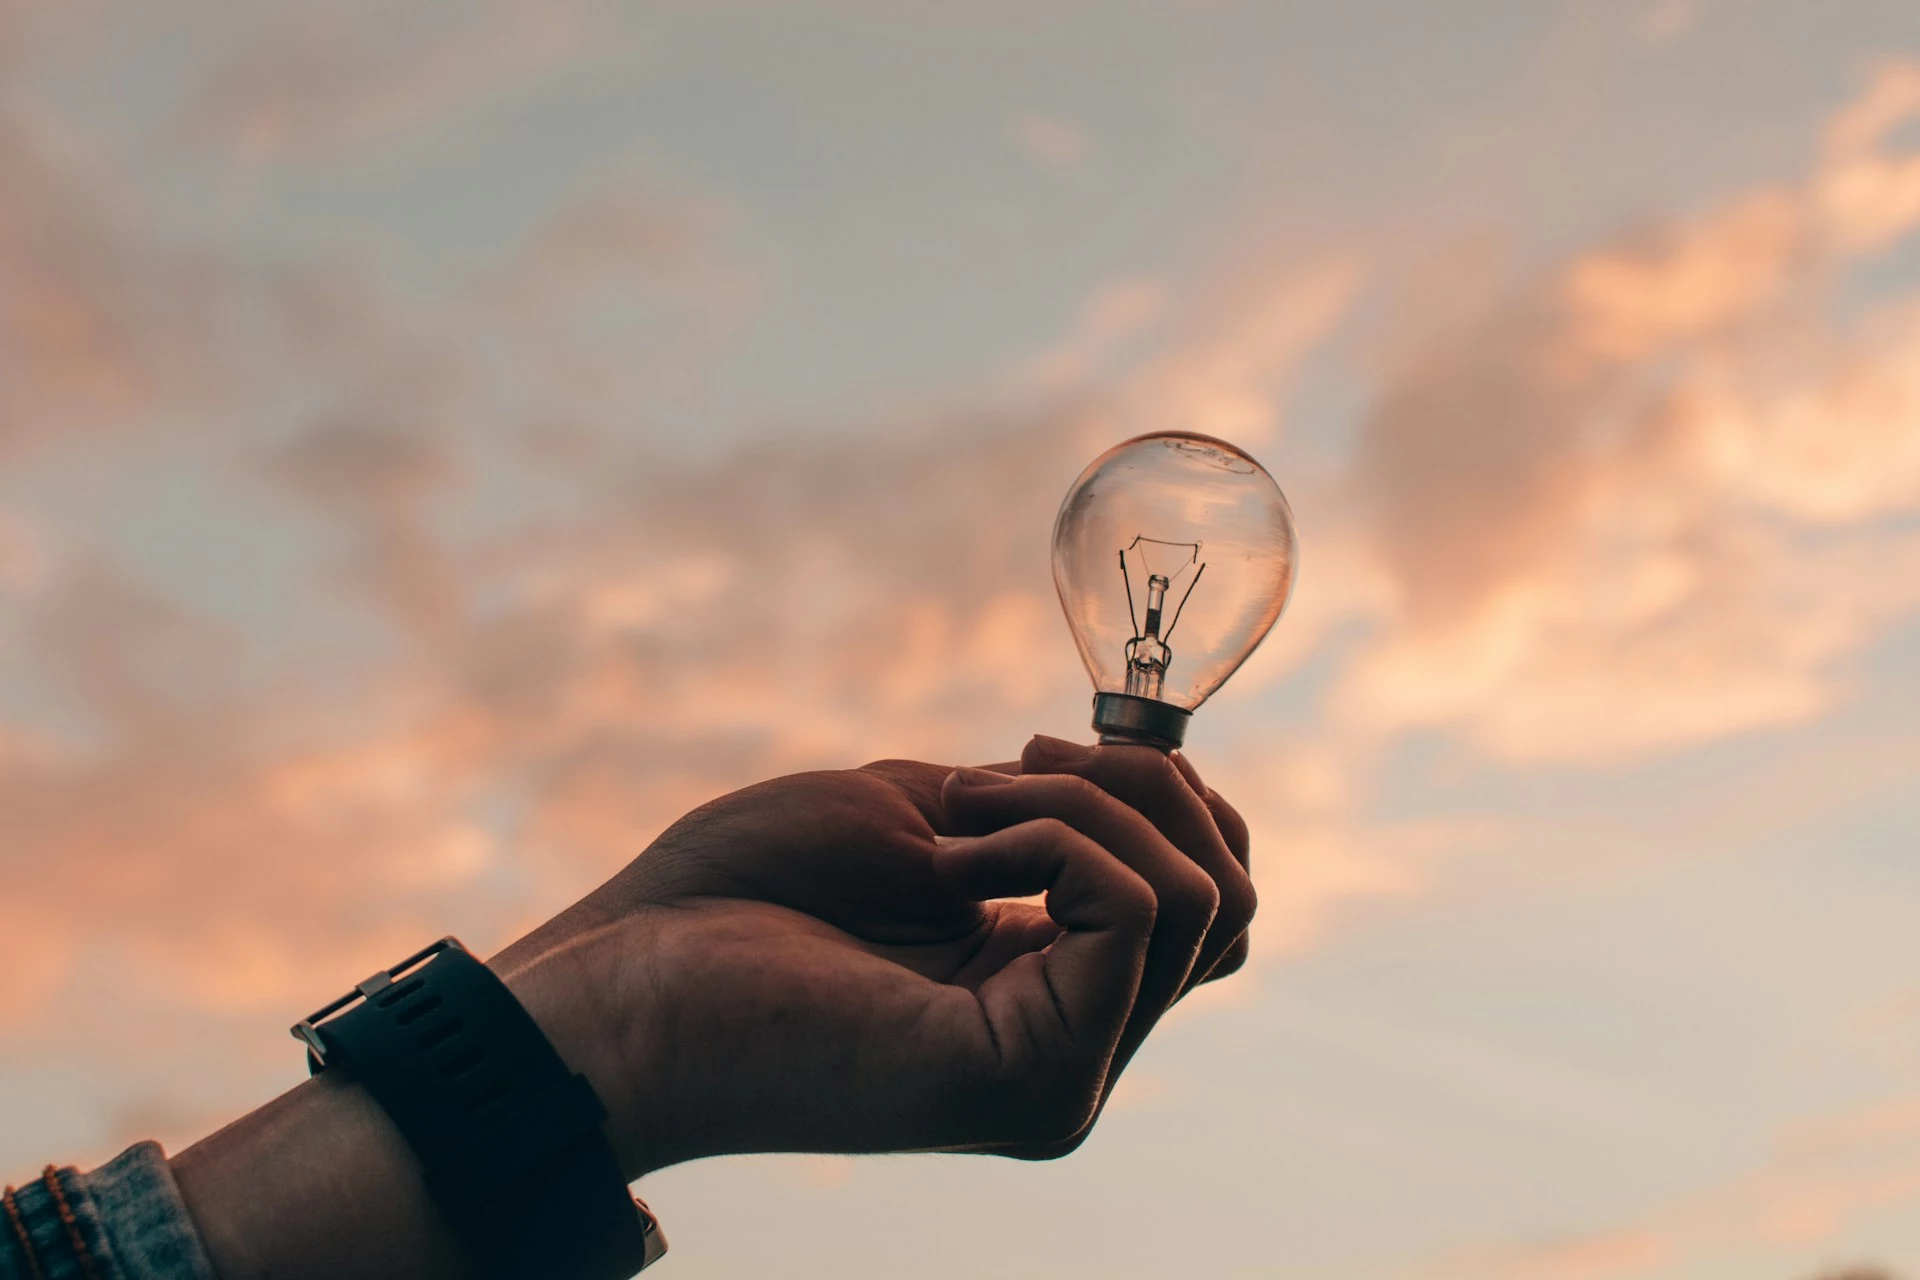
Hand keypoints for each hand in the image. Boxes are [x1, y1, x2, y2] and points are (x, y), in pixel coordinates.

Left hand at [493, 736, 1256, 1175]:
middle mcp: (1072, 1045)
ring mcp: (1060, 1075)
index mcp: (1047, 990)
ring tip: (962, 810)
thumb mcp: (934, 818)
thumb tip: (1161, 787)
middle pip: (1231, 905)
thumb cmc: (746, 891)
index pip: (1207, 905)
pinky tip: (952, 856)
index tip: (1040, 747)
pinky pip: (1135, 914)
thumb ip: (1055, 819)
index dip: (1169, 797)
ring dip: (1093, 804)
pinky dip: (1058, 838)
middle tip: (1019, 761)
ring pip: (1202, 902)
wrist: (627, 975)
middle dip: (1152, 784)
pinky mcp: (1032, 1081)